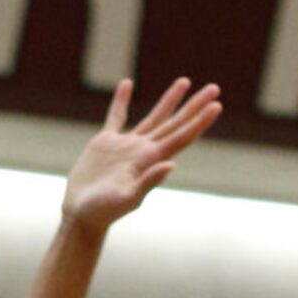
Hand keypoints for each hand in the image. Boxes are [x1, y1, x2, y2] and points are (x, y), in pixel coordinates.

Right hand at [63, 77, 221, 235]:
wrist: (81, 216)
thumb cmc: (103, 212)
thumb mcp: (126, 199)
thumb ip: (148, 182)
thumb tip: (171, 166)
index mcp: (151, 160)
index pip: (182, 137)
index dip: (199, 121)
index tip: (216, 105)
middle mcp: (143, 151)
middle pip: (175, 123)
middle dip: (194, 106)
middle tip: (214, 88)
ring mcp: (126, 146)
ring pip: (154, 117)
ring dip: (170, 100)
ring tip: (184, 81)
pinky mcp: (105, 144)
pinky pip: (116, 116)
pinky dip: (120, 100)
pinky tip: (127, 84)